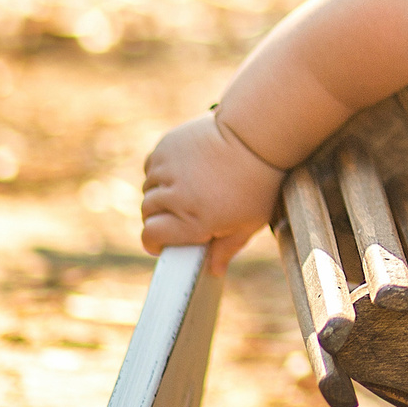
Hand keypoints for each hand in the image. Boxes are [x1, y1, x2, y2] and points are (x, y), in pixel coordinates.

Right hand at [140, 113, 286, 274]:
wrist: (259, 135)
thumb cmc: (259, 182)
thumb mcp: (250, 221)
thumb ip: (227, 248)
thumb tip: (214, 271)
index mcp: (192, 221)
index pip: (151, 237)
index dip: (155, 241)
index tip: (163, 241)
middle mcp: (174, 197)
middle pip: (148, 213)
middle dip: (160, 217)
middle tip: (181, 212)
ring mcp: (167, 170)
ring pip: (148, 188)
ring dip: (161, 192)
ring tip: (188, 188)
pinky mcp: (165, 147)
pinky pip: (152, 166)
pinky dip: (161, 170)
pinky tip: (185, 169)